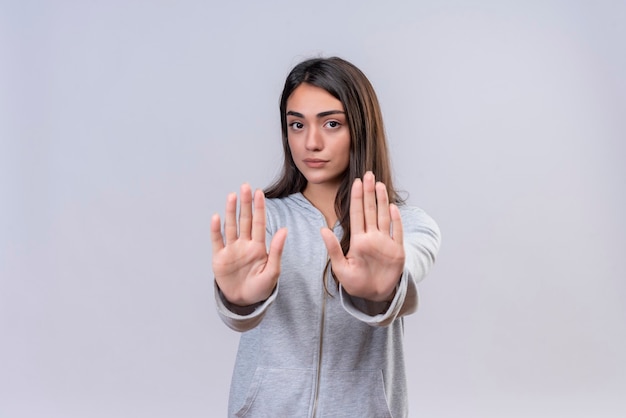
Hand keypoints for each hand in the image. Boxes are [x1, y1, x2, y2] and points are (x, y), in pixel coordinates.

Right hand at [211, 184, 286, 305]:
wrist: (243, 302)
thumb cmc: (260, 288)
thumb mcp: (272, 272)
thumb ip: (276, 251)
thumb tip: (284, 230)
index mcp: (259, 247)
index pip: (259, 223)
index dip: (259, 208)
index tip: (260, 193)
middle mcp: (244, 244)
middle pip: (244, 220)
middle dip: (245, 203)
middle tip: (246, 186)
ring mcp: (231, 250)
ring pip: (230, 226)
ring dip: (231, 211)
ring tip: (232, 196)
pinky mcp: (219, 258)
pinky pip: (217, 241)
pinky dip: (216, 230)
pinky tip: (216, 217)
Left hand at [320, 172, 404, 301]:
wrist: (374, 295)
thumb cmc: (356, 283)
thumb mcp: (340, 268)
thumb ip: (332, 249)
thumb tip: (322, 230)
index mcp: (358, 240)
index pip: (356, 214)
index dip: (356, 197)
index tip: (356, 182)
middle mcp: (372, 237)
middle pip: (370, 210)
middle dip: (369, 192)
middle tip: (368, 174)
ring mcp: (385, 243)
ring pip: (383, 216)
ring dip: (382, 201)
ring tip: (379, 184)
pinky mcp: (397, 250)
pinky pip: (396, 232)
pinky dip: (396, 220)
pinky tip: (393, 207)